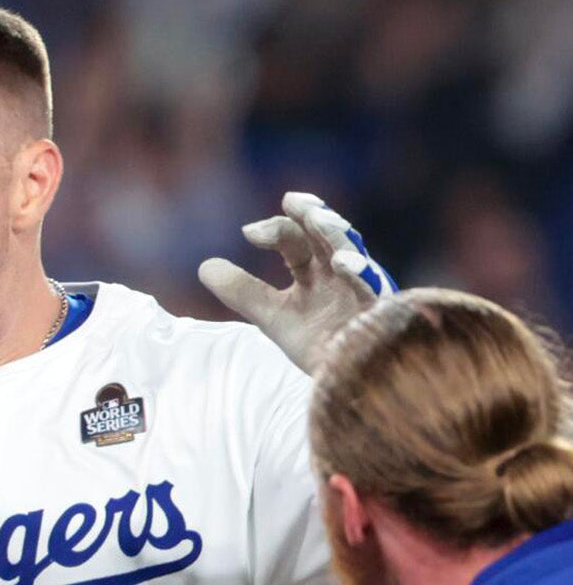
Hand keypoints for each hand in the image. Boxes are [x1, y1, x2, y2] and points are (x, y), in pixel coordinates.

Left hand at [198, 192, 396, 374]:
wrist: (346, 382)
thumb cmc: (317, 345)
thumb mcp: (272, 316)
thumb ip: (242, 291)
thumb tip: (204, 266)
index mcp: (317, 269)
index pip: (298, 238)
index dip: (277, 228)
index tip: (249, 232)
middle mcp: (343, 272)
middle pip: (328, 235)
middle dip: (313, 216)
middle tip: (293, 203)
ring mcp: (363, 290)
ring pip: (353, 252)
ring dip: (336, 234)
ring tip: (317, 220)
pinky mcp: (379, 312)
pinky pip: (373, 290)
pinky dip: (359, 275)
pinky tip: (342, 264)